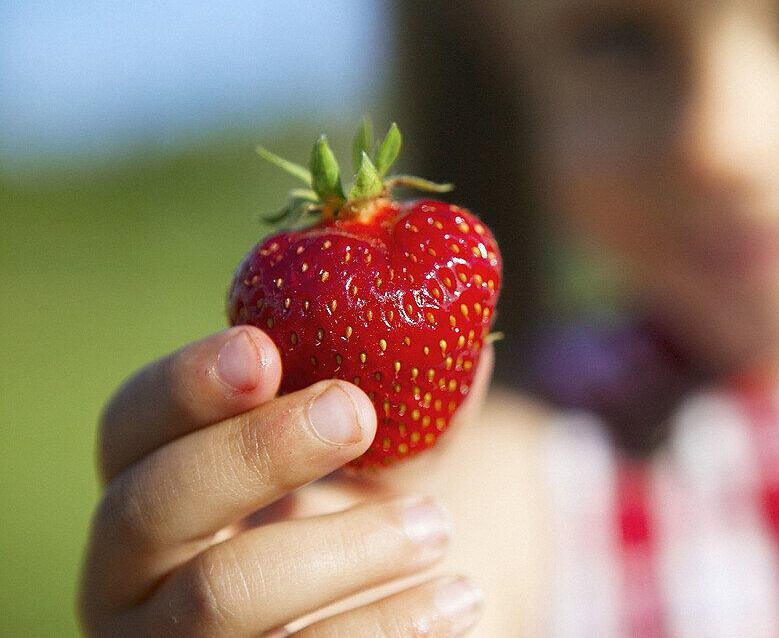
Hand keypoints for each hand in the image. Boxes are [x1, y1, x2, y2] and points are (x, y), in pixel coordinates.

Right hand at [79, 325, 489, 635]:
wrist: (360, 628)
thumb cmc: (350, 529)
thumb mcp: (366, 471)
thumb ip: (408, 413)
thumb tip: (470, 356)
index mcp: (150, 488)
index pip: (128, 427)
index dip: (183, 385)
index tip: (263, 350)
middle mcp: (130, 576)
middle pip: (150, 507)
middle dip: (254, 451)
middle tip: (355, 415)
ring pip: (220, 596)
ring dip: (340, 548)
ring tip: (437, 525)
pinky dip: (385, 627)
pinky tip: (457, 602)